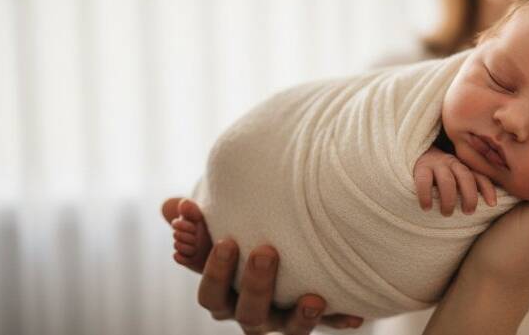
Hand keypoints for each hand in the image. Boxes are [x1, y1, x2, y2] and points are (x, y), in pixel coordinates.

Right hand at [162, 199, 363, 333]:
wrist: (283, 243)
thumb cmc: (241, 232)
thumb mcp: (220, 222)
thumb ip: (196, 220)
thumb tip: (171, 207)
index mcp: (224, 294)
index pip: (210, 291)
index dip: (210, 268)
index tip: (224, 239)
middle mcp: (250, 311)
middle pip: (244, 312)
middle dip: (254, 283)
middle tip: (265, 251)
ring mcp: (282, 318)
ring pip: (285, 328)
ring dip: (299, 316)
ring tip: (313, 297)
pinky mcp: (314, 316)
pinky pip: (328, 324)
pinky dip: (340, 320)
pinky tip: (357, 316)